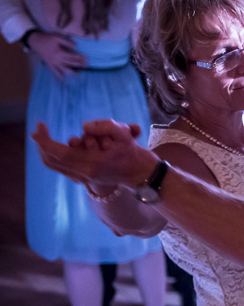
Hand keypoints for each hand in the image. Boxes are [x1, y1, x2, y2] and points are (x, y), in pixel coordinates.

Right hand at [28, 31, 85, 79]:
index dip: (80, 57)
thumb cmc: (47, 39)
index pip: (72, 56)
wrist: (35, 41)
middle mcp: (57, 60)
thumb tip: (76, 45)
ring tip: (78, 74)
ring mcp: (53, 63)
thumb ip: (67, 42)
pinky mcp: (49, 64)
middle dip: (79, 64)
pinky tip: (63, 79)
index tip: (87, 58)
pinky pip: (55, 71)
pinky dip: (59, 75)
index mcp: (59, 53)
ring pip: (63, 69)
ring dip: (71, 72)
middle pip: (70, 63)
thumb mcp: (57, 38)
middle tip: (87, 66)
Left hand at [32, 120, 153, 187]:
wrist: (143, 176)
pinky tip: (70, 146)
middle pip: (51, 159)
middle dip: (43, 144)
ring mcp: (83, 178)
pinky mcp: (84, 179)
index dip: (45, 139)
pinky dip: (59, 156)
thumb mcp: (125, 135)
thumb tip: (84, 126)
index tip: (39, 126)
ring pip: (55, 164)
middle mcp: (84, 173)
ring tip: (76, 140)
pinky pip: (62, 167)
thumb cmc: (136, 154)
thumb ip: (104, 126)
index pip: (59, 152)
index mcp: (93, 163)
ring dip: (54, 149)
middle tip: (41, 130)